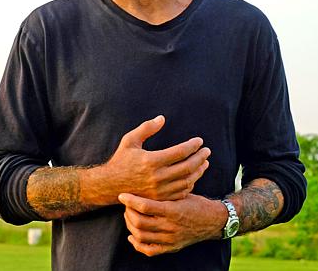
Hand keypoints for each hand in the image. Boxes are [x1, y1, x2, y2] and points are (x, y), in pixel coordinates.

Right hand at [91, 115, 209, 203]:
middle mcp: (157, 177)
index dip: (192, 145)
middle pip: (187, 167)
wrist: (110, 185)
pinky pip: (181, 193)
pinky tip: (193, 176)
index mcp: (151, 161)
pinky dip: (190, 184)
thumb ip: (146, 128)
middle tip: (207, 151)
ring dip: (199, 171)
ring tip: (204, 163)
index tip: (199, 141)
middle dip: (200, 158)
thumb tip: (162, 118)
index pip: (180, 152)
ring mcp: (159, 190)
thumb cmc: (121, 160)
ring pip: (187, 181)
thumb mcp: (130, 140)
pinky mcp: (160, 199)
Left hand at [118, 192, 225, 256]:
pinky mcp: (171, 248)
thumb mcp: (182, 193)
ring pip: (141, 235)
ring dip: (130, 225)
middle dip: (128, 212)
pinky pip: (149, 250)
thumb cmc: (196, 203)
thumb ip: (165, 190)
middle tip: (126, 204)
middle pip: (140, 222)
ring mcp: (170, 239)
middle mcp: (171, 226)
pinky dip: (137, 244)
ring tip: (129, 216)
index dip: (131, 200)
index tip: (122, 195)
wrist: (213, 221)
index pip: (145, 206)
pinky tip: (132, 235)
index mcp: (173, 210)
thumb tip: (144, 179)